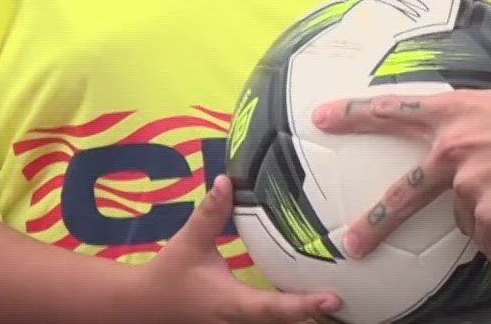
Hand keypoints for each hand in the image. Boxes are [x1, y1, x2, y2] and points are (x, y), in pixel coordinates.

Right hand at [142, 174, 339, 323]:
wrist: (143, 306)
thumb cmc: (169, 274)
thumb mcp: (189, 242)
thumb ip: (209, 213)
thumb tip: (225, 180)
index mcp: (231, 304)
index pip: (273, 308)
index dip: (305, 305)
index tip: (334, 299)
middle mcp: (238, 323)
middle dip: (314, 316)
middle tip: (347, 300)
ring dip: (303, 318)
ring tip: (334, 302)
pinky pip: (267, 323)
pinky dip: (288, 315)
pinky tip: (308, 302)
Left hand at [313, 70, 490, 265]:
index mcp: (460, 114)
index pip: (395, 110)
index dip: (354, 114)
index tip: (320, 115)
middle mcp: (454, 148)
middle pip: (404, 193)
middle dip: (376, 222)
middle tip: (352, 242)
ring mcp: (470, 184)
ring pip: (468, 220)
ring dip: (490, 221)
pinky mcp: (490, 216)